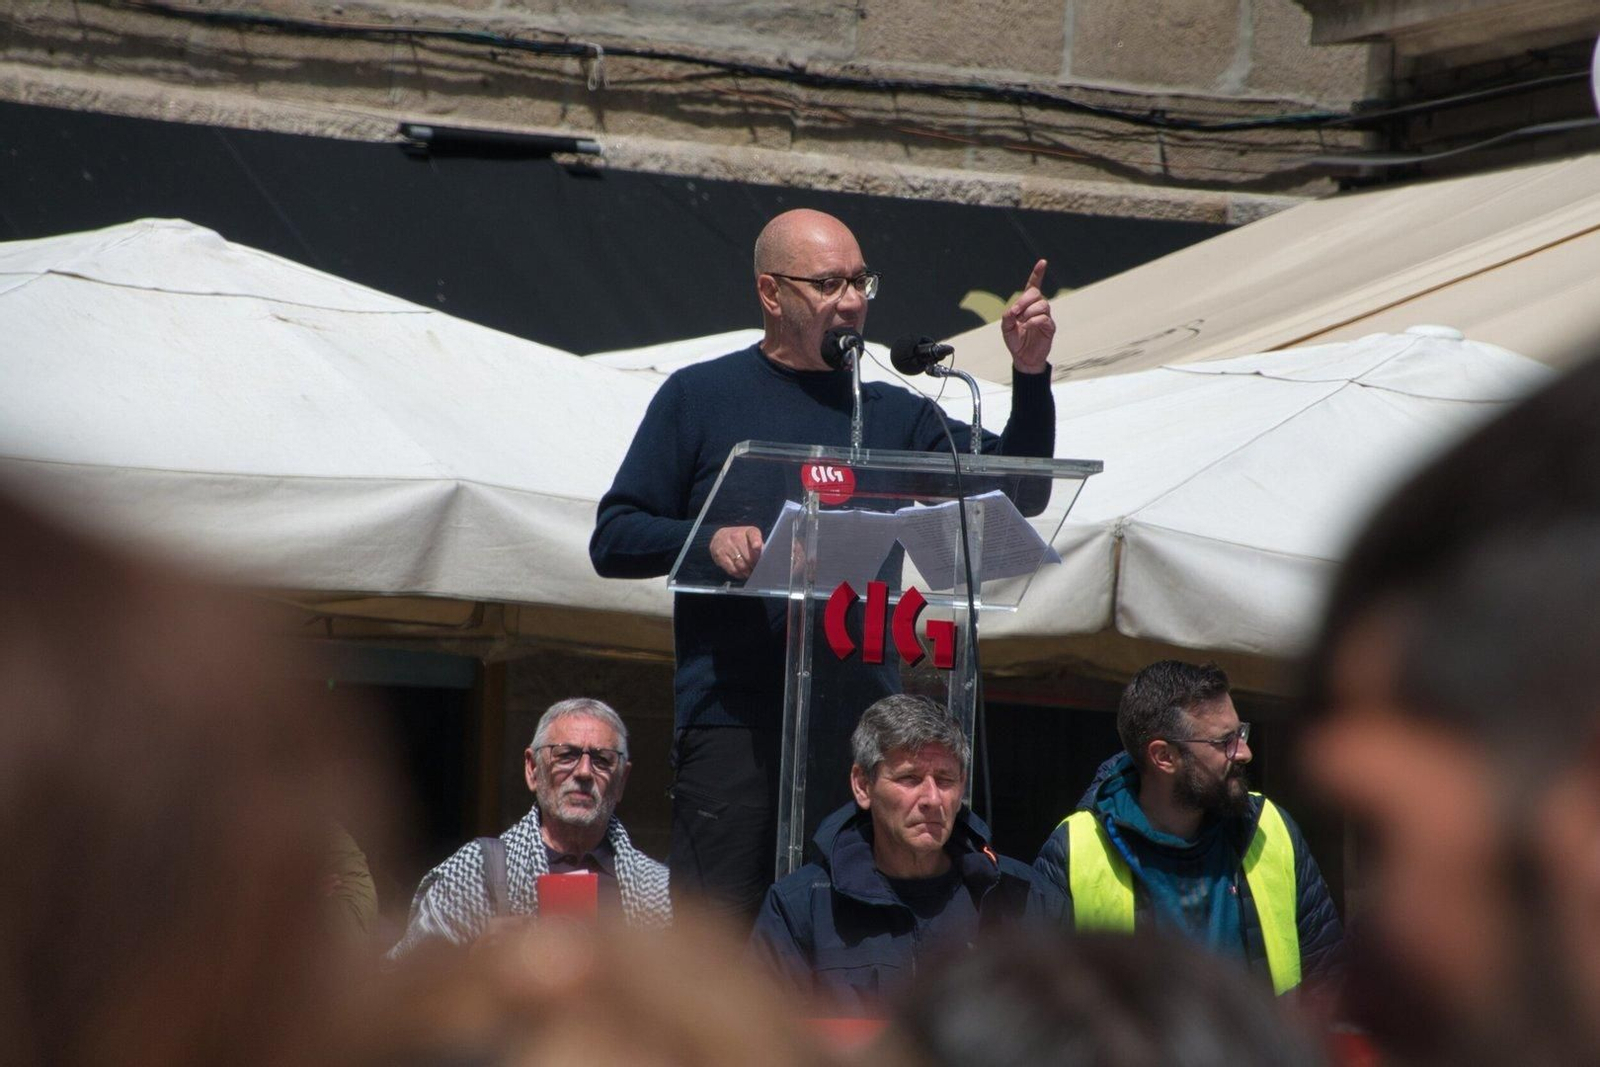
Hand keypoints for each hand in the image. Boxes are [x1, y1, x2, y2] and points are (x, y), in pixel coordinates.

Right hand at [710, 526, 762, 579]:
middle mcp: (736, 537)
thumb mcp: (751, 537)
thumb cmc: (740, 538)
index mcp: (748, 531)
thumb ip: (760, 546)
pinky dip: (739, 574)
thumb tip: (766, 559)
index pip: (754, 535)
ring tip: (751, 573)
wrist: (720, 537)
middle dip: (755, 566)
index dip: (756, 542)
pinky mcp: (720, 555)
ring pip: (741, 565)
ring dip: (748, 572)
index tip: (757, 547)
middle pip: (749, 557)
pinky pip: (732, 569)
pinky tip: (742, 574)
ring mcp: (727, 546)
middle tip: (758, 571)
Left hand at [1001, 259, 1054, 373]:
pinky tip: (1028, 326)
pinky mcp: (1050, 327)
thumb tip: (1012, 310)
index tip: (1043, 262)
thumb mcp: (1006, 329)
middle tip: (1015, 312)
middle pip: (1036, 294)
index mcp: (1027, 305)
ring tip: (1022, 322)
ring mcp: (1045, 317)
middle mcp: (1038, 309)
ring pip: (1042, 305)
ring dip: (1029, 311)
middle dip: (1024, 300)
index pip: (1034, 286)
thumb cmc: (1016, 341)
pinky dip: (1034, 320)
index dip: (1038, 274)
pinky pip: (1044, 318)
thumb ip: (1007, 318)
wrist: (1023, 358)